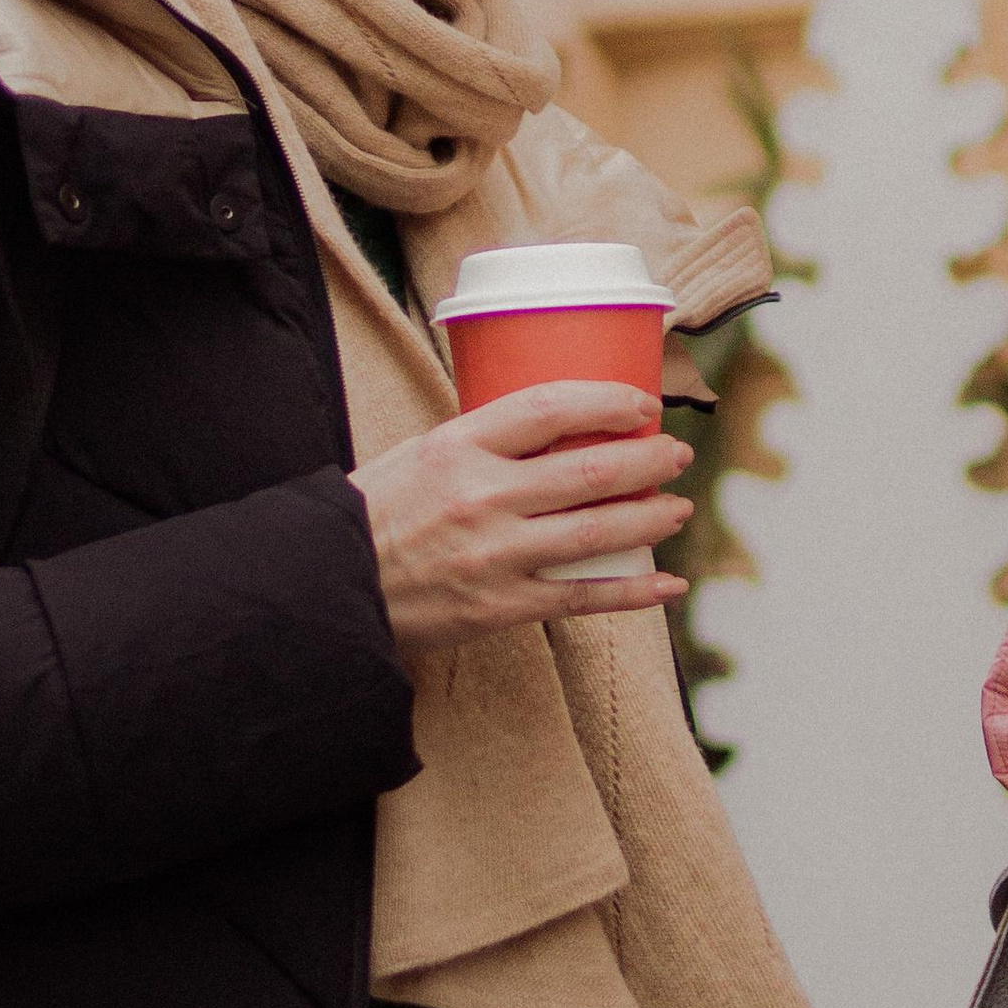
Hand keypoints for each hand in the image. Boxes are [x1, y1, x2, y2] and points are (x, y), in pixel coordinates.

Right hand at [350, 383, 693, 655]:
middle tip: (676, 453)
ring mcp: (496, 555)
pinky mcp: (500, 607)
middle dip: (648, 460)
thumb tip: (558, 424)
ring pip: (598, 532)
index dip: (607, 399)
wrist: (328, 586)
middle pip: (590, 470)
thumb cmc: (377, 513)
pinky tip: (668, 585)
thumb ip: (484, 440)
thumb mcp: (422, 453)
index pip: (551, 407)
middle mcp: (482, 497)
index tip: (641, 401)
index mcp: (458, 446)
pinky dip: (634, 592)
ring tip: (679, 507)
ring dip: (652, 518)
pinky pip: (583, 598)